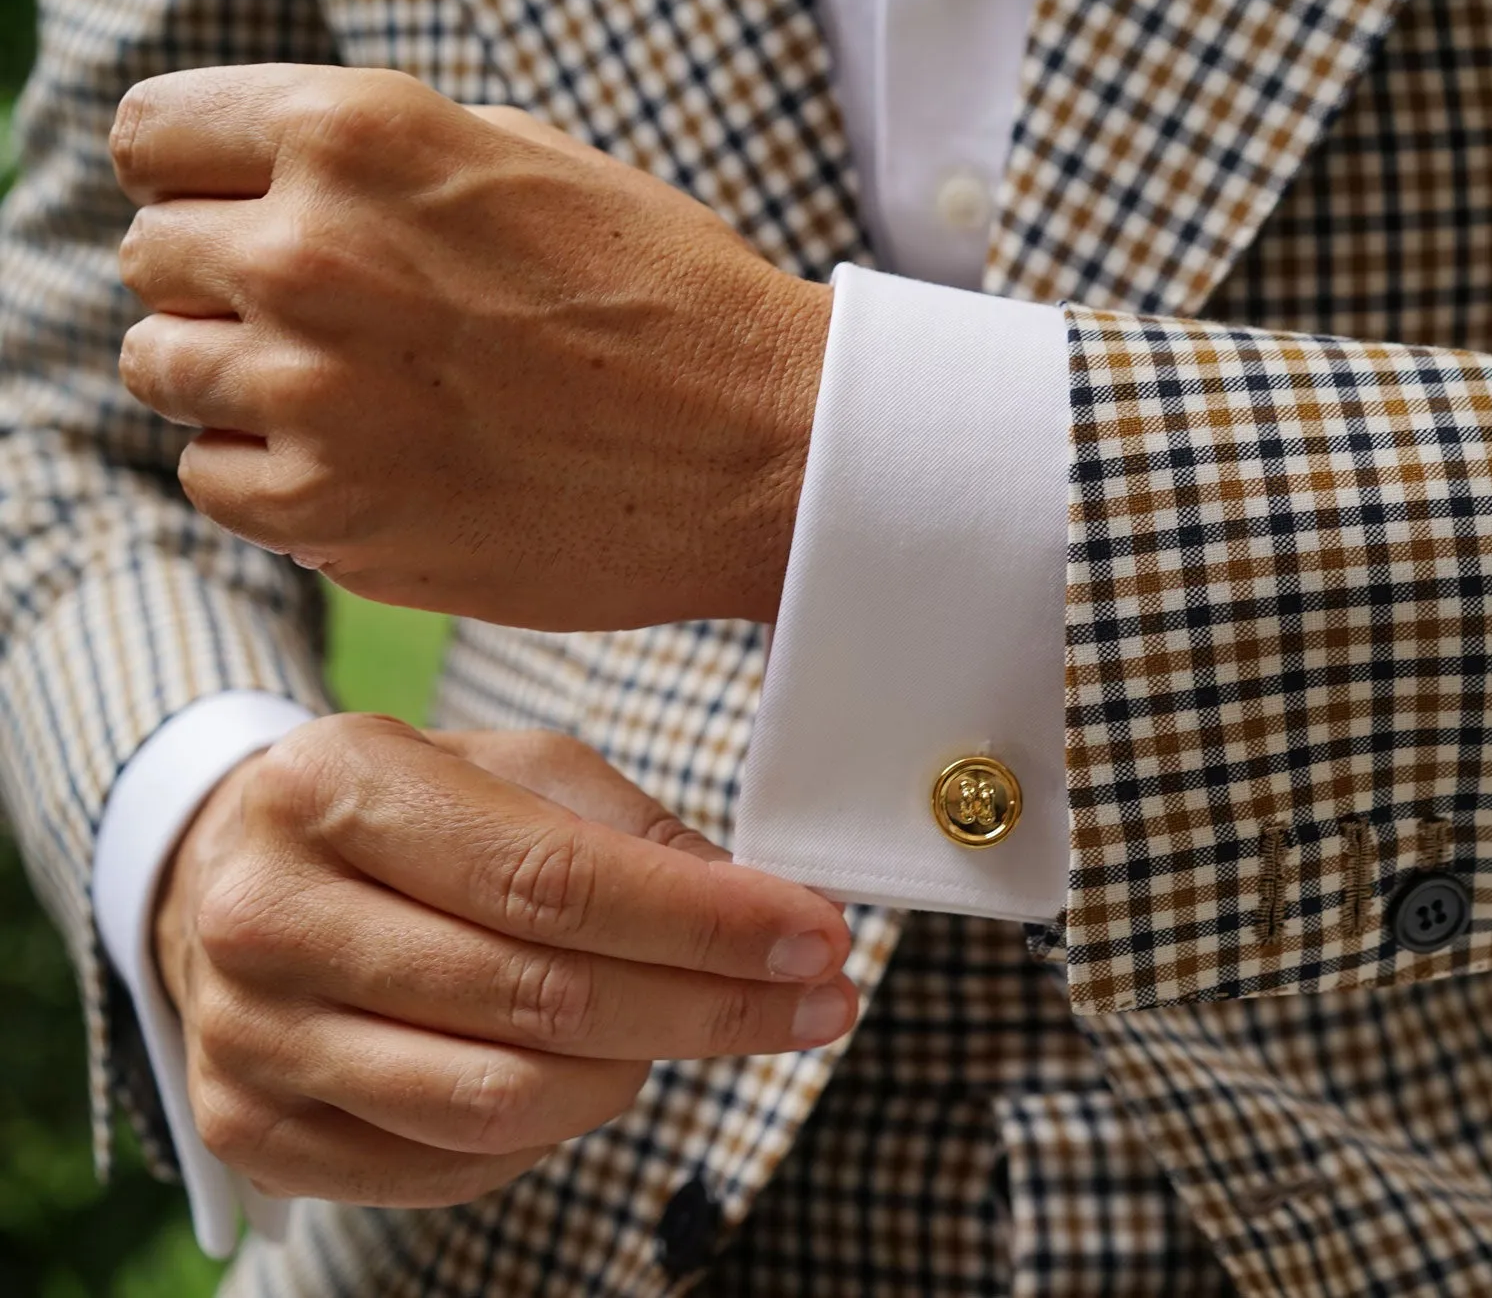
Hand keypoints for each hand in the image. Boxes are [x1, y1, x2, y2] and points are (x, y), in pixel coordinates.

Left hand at [111, 64, 832, 630]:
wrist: (767, 447)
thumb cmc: (667, 295)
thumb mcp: (522, 160)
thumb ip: (367, 159)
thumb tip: (250, 187)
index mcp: (357, 136)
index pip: (152, 138)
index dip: (195, 177)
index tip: (237, 214)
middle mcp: (312, 254)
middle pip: (152, 257)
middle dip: (220, 281)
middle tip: (329, 319)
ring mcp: (316, 393)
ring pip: (162, 370)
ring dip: (236, 378)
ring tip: (350, 393)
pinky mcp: (336, 515)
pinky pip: (214, 480)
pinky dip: (270, 475)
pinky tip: (367, 462)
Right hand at [152, 715, 855, 1207]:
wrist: (228, 878)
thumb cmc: (401, 815)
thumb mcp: (510, 769)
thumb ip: (632, 832)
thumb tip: (765, 911)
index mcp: (334, 786)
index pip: (554, 880)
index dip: (704, 921)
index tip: (816, 936)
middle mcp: (269, 915)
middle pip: (539, 997)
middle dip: (710, 1006)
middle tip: (819, 999)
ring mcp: (251, 1035)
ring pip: (500, 1099)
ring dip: (637, 1074)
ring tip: (693, 1027)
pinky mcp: (255, 1130)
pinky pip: (453, 1165)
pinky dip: (551, 1130)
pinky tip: (590, 1073)